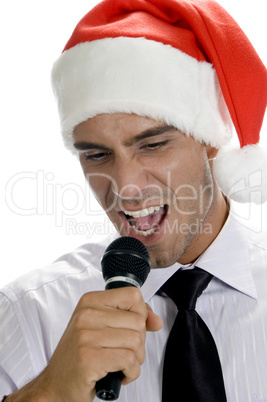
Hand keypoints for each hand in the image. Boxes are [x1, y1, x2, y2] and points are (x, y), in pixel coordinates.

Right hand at [14, 287, 161, 401]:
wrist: (56, 384)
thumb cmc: (80, 355)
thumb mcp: (103, 328)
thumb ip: (132, 319)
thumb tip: (156, 321)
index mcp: (90, 301)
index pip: (132, 295)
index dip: (141, 314)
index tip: (131, 328)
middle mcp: (86, 314)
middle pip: (138, 321)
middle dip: (138, 342)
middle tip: (123, 352)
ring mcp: (86, 335)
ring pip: (136, 341)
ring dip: (135, 359)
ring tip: (120, 364)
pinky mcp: (89, 358)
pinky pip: (129, 360)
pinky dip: (131, 372)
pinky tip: (119, 374)